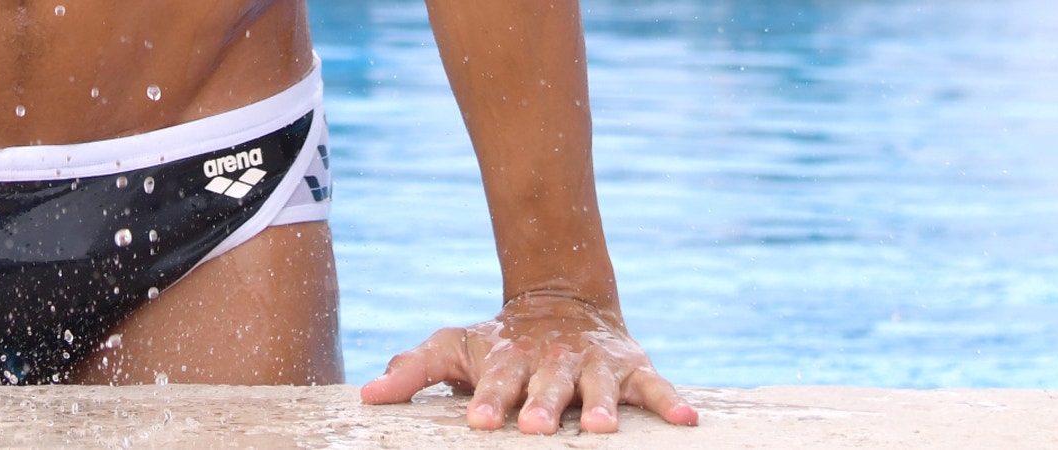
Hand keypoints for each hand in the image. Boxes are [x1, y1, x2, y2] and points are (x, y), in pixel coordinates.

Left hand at [359, 294, 698, 433]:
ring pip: (598, 386)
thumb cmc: (500, 340)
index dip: (490, 399)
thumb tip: (368, 393)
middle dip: (542, 405)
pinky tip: (689, 421)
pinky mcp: (631, 369)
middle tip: (535, 426)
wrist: (562, 301)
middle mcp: (554, 362)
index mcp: (510, 359)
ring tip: (599, 428)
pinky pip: (655, 387)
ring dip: (600, 406)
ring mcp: (595, 365)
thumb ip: (416, 369)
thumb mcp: (455, 346)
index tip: (480, 420)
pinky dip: (673, 402)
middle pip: (547, 385)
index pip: (496, 381)